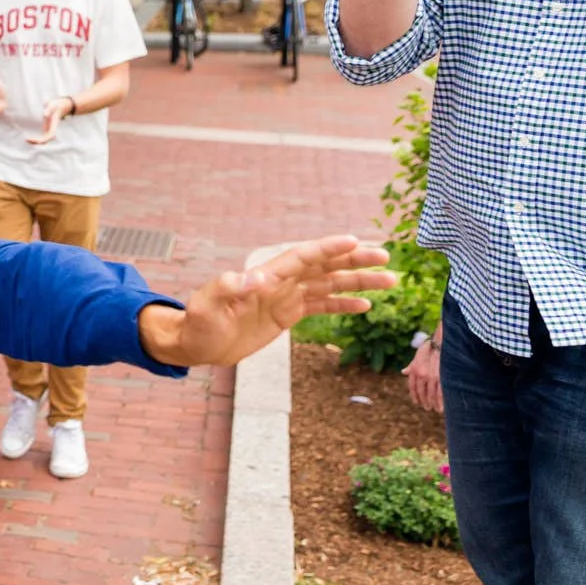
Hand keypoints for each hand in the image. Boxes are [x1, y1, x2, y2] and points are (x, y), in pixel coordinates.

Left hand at [27, 94, 71, 144]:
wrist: (60, 106)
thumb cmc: (56, 105)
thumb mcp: (53, 105)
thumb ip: (49, 109)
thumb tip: (44, 115)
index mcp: (54, 126)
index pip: (49, 136)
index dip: (43, 139)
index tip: (36, 140)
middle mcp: (51, 130)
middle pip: (45, 140)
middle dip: (36, 141)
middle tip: (26, 140)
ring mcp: (49, 130)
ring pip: (43, 140)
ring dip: (35, 142)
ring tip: (27, 140)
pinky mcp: (46, 129)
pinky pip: (41, 138)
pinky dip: (35, 139)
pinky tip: (28, 139)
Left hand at [144, 236, 394, 366]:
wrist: (195, 343)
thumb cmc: (198, 324)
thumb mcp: (206, 306)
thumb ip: (227, 288)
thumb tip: (256, 278)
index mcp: (265, 276)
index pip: (302, 257)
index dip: (328, 248)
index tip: (355, 241)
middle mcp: (279, 282)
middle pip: (324, 265)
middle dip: (355, 260)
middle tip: (386, 257)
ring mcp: (284, 297)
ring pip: (328, 284)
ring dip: (358, 281)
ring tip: (390, 280)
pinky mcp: (286, 314)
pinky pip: (320, 305)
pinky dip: (343, 303)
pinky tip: (366, 305)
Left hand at [405, 333, 442, 414]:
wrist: (440, 342)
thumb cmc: (429, 348)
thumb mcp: (417, 356)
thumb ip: (411, 366)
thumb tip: (403, 372)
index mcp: (414, 370)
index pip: (412, 387)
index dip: (415, 396)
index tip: (417, 402)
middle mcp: (421, 375)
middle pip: (422, 393)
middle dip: (425, 402)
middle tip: (427, 408)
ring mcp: (431, 377)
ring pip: (431, 395)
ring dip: (433, 404)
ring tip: (435, 409)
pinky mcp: (441, 377)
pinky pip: (441, 393)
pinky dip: (441, 402)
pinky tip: (442, 407)